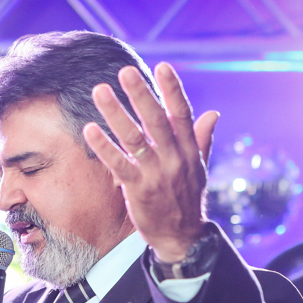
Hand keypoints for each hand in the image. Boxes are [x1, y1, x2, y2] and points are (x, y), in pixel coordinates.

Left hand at [83, 62, 219, 261]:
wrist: (181, 237)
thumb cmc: (187, 198)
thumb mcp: (199, 168)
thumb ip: (202, 139)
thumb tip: (213, 113)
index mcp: (189, 150)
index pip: (182, 114)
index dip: (173, 89)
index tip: (163, 66)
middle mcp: (174, 159)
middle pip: (157, 120)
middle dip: (141, 94)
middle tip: (125, 72)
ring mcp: (156, 174)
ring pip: (134, 138)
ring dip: (116, 113)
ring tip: (100, 91)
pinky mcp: (138, 190)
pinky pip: (118, 165)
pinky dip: (104, 147)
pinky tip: (90, 130)